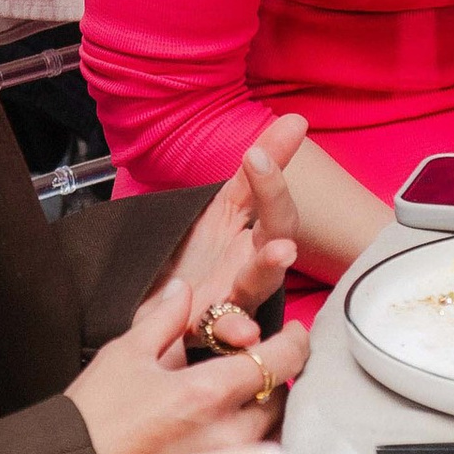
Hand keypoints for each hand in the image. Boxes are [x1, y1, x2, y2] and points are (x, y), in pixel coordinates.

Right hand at [68, 271, 308, 453]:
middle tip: (260, 369)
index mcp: (207, 392)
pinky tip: (229, 443)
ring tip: (244, 405)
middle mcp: (227, 434)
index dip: (295, 342)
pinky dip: (251, 451)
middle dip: (276, 380)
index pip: (281, 361)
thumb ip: (163, 319)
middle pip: (282, 400)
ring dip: (266, 416)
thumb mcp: (123, 356)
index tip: (294, 334)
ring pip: (272, 436)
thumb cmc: (89, 420)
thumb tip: (184, 290)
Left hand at [173, 112, 307, 354]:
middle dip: (278, 247)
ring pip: (253, 293)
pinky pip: (222, 333)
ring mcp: (230, 303)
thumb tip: (296, 120)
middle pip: (272, 257)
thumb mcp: (228, 204)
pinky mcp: (202, 329)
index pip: (276, 213)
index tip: (256, 155)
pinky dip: (234, 333)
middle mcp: (250, 274)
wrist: (157, 299)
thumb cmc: (202, 255)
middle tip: (285, 242)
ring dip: (263, 280)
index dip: (271, 186)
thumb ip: (264, 165)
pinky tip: (241, 333)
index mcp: (256, 241)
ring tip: (277, 261)